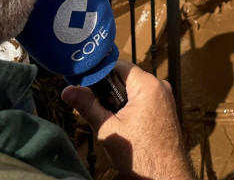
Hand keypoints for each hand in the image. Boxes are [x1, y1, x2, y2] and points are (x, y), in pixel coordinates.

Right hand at [61, 60, 195, 179]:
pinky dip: (131, 108)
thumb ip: (87, 106)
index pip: (119, 65)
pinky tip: (124, 125)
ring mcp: (165, 99)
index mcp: (148, 85)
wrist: (166, 177)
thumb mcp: (108, 129)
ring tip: (110, 121)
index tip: (84, 83)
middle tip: (95, 107)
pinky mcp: (166, 110)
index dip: (100, 73)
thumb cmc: (141, 155)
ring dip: (119, 102)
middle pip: (126, 78)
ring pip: (134, 91)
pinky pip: (144, 100)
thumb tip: (67, 90)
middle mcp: (160, 86)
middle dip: (108, 91)